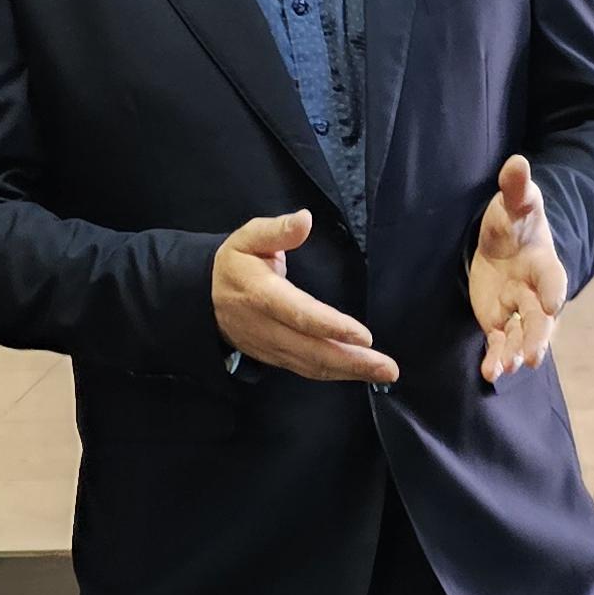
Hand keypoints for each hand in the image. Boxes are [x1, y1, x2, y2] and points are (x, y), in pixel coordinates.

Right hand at [212, 212, 397, 385]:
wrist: (205, 299)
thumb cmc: (235, 264)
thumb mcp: (248, 238)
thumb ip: (276, 230)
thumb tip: (305, 219)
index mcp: (260, 294)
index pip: (298, 314)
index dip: (331, 326)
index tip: (364, 335)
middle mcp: (266, 327)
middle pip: (311, 349)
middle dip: (352, 361)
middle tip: (388, 368)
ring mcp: (270, 347)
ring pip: (312, 365)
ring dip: (349, 372)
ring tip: (383, 372)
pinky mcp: (276, 358)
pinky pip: (307, 370)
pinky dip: (335, 374)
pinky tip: (360, 373)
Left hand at [470, 152, 566, 383]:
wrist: (503, 241)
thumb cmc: (513, 220)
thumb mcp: (514, 203)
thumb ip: (516, 188)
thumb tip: (517, 162)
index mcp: (545, 262)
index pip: (554, 278)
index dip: (553, 290)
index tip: (553, 304)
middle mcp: (536, 291)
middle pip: (541, 317)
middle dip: (537, 336)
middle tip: (532, 355)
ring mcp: (518, 310)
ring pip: (522, 335)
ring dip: (514, 352)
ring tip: (505, 368)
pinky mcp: (499, 321)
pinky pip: (500, 343)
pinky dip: (497, 358)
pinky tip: (490, 373)